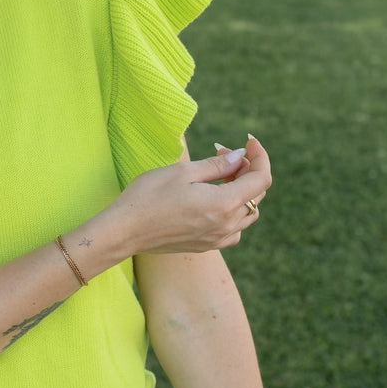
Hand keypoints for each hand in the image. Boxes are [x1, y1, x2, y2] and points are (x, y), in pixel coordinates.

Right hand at [113, 135, 270, 255]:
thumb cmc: (149, 196)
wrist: (124, 231)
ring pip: (248, 213)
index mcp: (224, 204)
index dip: (260, 156)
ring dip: (242, 191)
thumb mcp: (184, 172)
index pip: (261, 179)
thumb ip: (217, 165)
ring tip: (220, 175)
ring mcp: (218, 239)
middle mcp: (226, 225)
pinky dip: (234, 211)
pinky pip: (235, 228)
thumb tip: (239, 156)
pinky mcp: (207, 246)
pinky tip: (215, 200)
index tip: (248, 141)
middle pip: (256, 195)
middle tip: (222, 153)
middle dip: (246, 169)